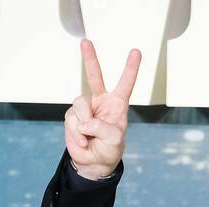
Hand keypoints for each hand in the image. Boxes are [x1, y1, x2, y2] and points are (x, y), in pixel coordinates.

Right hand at [64, 41, 140, 179]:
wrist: (94, 163)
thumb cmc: (109, 149)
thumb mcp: (114, 139)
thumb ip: (102, 127)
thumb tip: (84, 121)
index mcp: (117, 104)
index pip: (125, 83)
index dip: (131, 68)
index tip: (136, 51)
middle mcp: (100, 101)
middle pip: (94, 76)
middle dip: (89, 58)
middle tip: (85, 41)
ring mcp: (85, 108)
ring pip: (80, 105)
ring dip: (84, 123)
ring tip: (90, 137)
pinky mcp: (73, 116)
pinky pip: (72, 119)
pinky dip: (77, 133)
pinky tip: (84, 141)